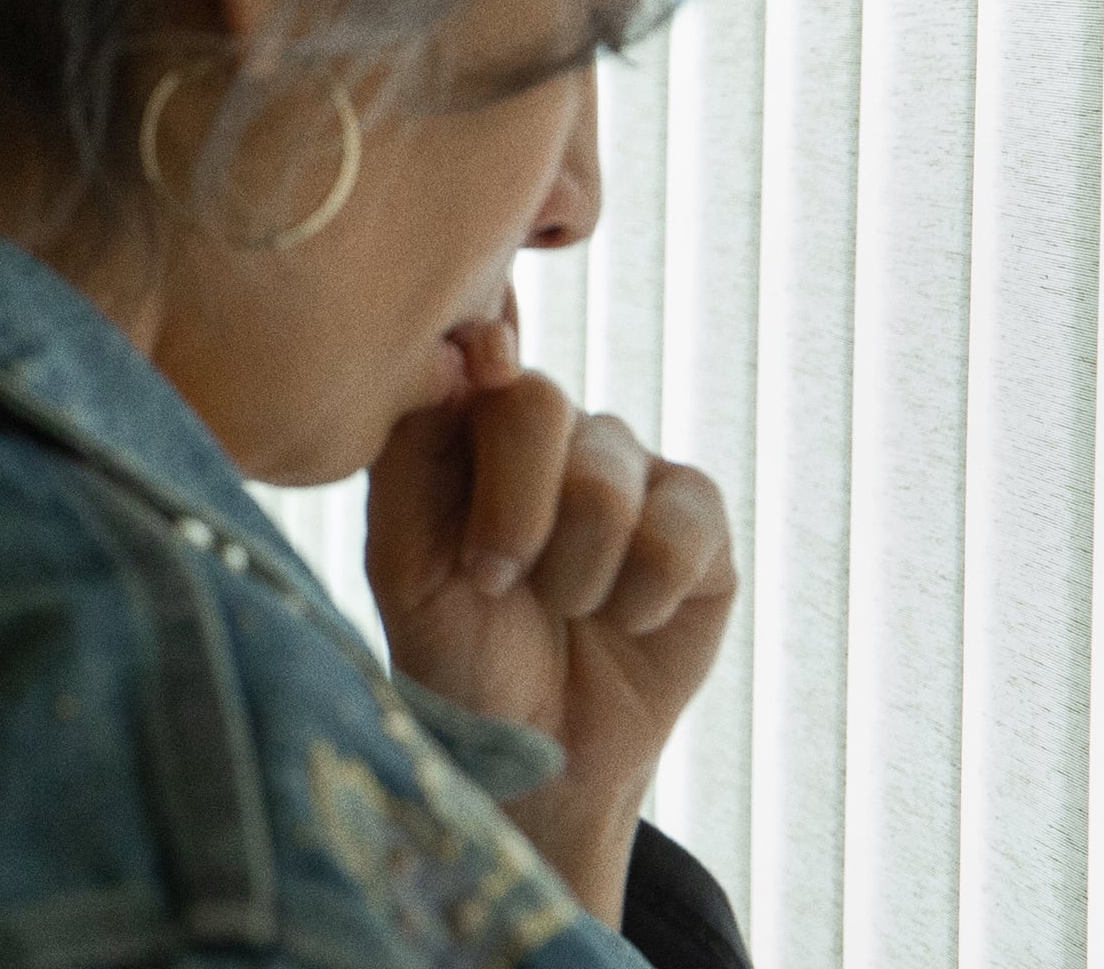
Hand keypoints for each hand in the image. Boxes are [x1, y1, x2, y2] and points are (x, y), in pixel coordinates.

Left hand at [364, 308, 734, 924]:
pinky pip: (680, 529)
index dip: (480, 368)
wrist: (539, 751)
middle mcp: (551, 432)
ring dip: (572, 573)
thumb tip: (468, 352)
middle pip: (540, 405)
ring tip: (560, 608)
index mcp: (468, 427)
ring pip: (607, 481)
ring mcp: (629, 468)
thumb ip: (415, 455)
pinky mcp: (698, 521)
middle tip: (495, 580)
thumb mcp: (404, 563)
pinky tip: (624, 619)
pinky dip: (642, 593)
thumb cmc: (455, 648)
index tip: (483, 374)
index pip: (471, 364)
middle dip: (512, 510)